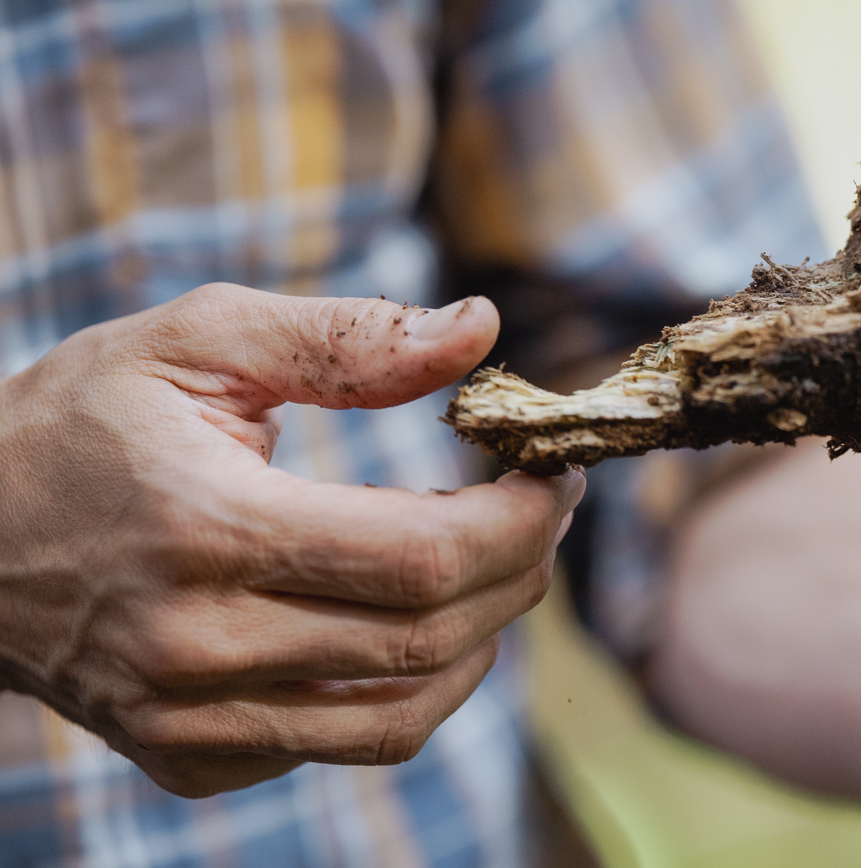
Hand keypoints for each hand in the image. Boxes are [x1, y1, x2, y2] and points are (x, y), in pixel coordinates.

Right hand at [0, 284, 581, 796]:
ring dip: (484, 638)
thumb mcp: (196, 342)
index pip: (422, 558)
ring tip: (499, 563)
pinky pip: (343, 744)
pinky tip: (408, 617)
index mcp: (208, 530)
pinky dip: (409, 686)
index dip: (519, 520)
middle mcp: (198, 647)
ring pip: (403, 715)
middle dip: (521, 568)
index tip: (551, 473)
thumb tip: (481, 330)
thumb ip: (345, 338)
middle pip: (430, 637)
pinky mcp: (187, 757)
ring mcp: (189, 718)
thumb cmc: (81, 421)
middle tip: (542, 507)